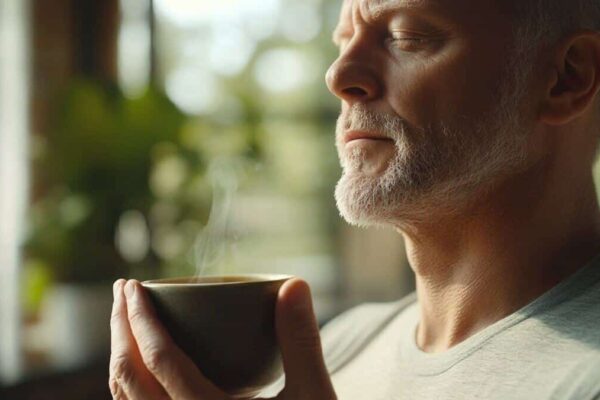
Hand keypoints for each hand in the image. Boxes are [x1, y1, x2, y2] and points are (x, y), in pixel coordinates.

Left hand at [109, 277, 336, 399]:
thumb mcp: (314, 398)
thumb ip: (301, 342)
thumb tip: (294, 285)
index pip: (160, 361)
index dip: (141, 318)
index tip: (135, 286)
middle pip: (128, 379)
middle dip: (120, 329)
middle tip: (124, 291)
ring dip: (120, 356)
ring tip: (126, 322)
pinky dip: (129, 387)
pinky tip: (141, 369)